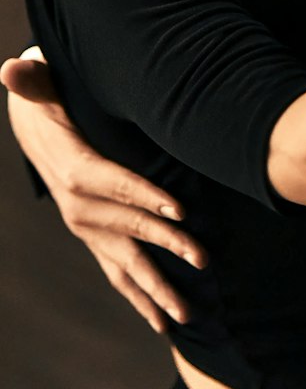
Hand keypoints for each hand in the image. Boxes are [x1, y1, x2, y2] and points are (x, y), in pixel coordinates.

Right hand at [3, 47, 206, 332]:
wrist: (37, 132)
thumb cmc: (52, 105)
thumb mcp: (44, 89)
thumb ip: (35, 82)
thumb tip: (10, 67)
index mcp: (76, 172)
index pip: (115, 184)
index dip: (146, 195)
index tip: (181, 208)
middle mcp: (80, 210)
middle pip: (129, 228)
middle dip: (168, 244)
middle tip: (204, 261)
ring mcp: (88, 231)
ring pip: (125, 264)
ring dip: (156, 290)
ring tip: (187, 315)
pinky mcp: (95, 240)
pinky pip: (118, 273)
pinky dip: (140, 296)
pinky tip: (163, 320)